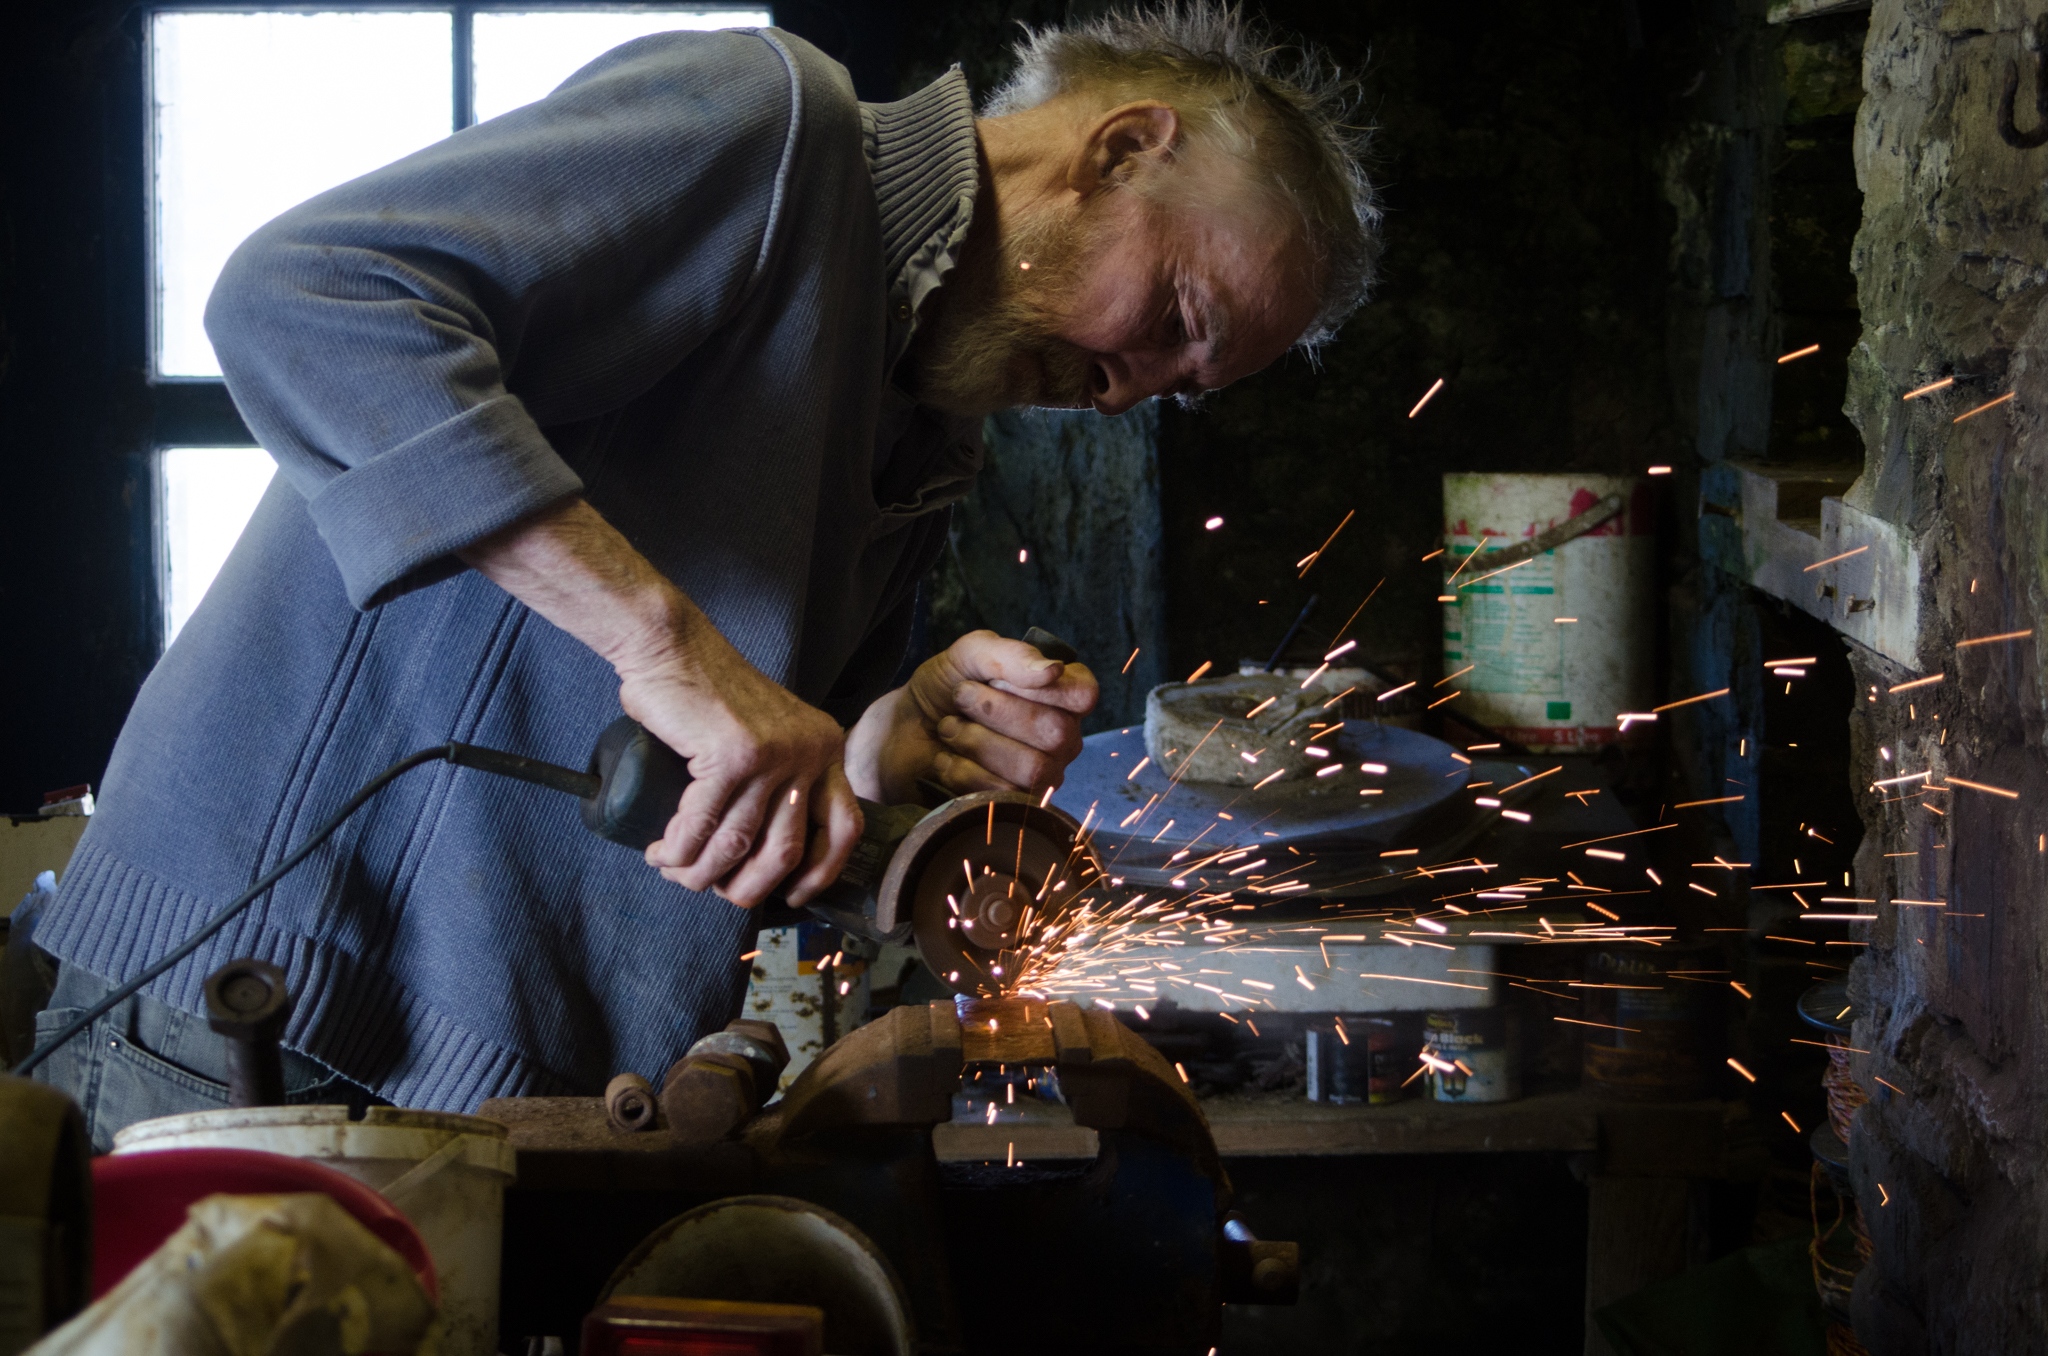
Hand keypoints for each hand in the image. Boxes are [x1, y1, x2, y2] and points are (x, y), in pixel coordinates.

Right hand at [620, 622, 862, 908]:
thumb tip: (765, 851)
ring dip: (702, 872)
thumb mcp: (768, 734)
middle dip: (748, 886)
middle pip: (789, 851)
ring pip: (740, 844)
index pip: (844, 828)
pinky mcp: (732, 755)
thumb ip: (781, 777)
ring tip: (675, 871)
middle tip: (716, 890)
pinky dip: (678, 850)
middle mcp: (811, 752)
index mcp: (826, 748)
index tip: (791, 895)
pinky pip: (703, 826)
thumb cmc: (708, 693)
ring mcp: (774, 754)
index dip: (822, 873)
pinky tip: (662, 853)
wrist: (672, 644)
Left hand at [845, 630, 1097, 802]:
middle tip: (960, 698)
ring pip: (1033, 767)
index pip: (1083, 694)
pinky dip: (964, 771)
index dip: (1040, 687)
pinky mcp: (1014, 807)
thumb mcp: (968, 656)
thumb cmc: (942, 692)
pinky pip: (1004, 793)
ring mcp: (1043, 776)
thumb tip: (1052, 669)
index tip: (996, 677)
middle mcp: (1062, 738)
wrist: (899, 735)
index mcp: (1062, 696)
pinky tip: (947, 760)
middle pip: (1056, 731)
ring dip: (977, 741)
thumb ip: (1009, 653)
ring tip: (949, 728)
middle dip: (994, 710)